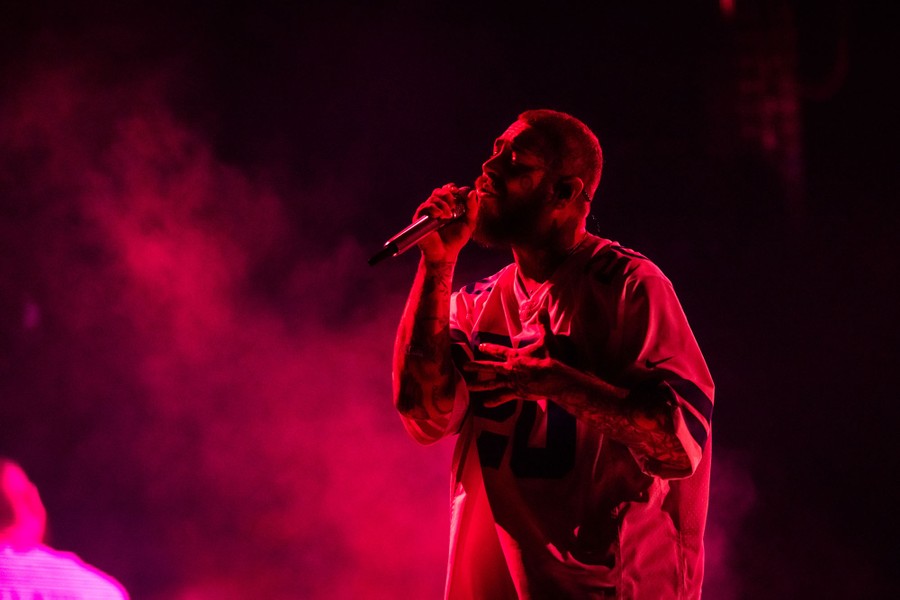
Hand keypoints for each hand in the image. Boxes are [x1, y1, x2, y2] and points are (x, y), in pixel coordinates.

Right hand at [414, 183, 477, 261]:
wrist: (445, 254)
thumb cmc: (456, 240)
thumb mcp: (469, 223)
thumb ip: (472, 208)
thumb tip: (472, 192)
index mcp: (447, 206)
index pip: (447, 190)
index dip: (452, 189)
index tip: (457, 193)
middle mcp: (436, 207)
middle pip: (438, 191)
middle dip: (447, 195)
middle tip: (453, 206)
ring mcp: (427, 213)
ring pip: (432, 198)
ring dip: (442, 205)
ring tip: (448, 216)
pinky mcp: (419, 219)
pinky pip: (424, 207)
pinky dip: (432, 208)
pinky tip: (439, 215)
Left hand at [462, 309, 576, 406]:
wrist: (554, 379)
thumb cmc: (550, 359)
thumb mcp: (547, 340)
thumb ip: (543, 324)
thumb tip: (542, 308)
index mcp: (515, 356)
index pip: (499, 350)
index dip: (489, 348)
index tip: (480, 346)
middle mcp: (510, 369)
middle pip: (490, 367)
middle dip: (476, 366)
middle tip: (464, 367)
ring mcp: (512, 382)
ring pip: (492, 384)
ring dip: (480, 385)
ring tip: (468, 387)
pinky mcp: (517, 393)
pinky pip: (503, 397)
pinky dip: (494, 400)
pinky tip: (485, 403)